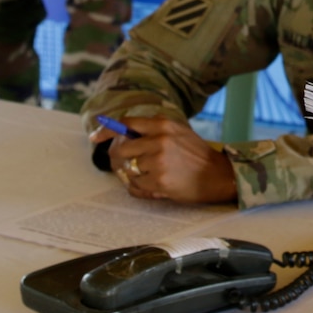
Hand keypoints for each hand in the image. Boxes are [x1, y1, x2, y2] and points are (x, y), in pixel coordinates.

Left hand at [103, 117, 236, 203]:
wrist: (217, 175)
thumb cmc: (196, 154)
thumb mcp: (178, 132)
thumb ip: (153, 130)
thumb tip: (122, 134)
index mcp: (164, 125)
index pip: (127, 124)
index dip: (107, 131)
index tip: (95, 137)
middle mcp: (160, 141)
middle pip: (121, 150)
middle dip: (119, 159)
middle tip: (126, 165)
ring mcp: (159, 162)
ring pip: (128, 170)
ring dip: (133, 175)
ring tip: (149, 176)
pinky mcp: (159, 181)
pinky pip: (135, 186)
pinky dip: (140, 188)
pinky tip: (154, 186)